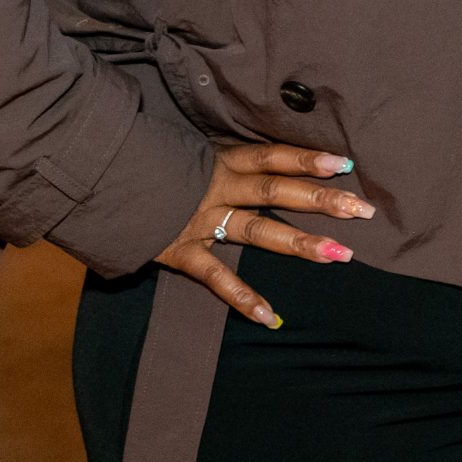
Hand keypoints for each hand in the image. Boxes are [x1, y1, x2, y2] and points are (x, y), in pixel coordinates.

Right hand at [156, 144, 375, 327]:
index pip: (271, 156)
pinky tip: (270, 317)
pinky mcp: (179, 251)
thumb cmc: (147, 159)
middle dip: (321, 200)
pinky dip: (242, 297)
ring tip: (338, 254)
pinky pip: (215, 277)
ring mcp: (199, 220)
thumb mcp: (186, 144)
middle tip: (363, 210)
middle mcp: (216, 187)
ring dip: (298, 243)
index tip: (345, 164)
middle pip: (277, 192)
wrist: (98, 179)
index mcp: (220, 159)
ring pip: (257, 232)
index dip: (306, 158)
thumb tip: (262, 150)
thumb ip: (221, 150)